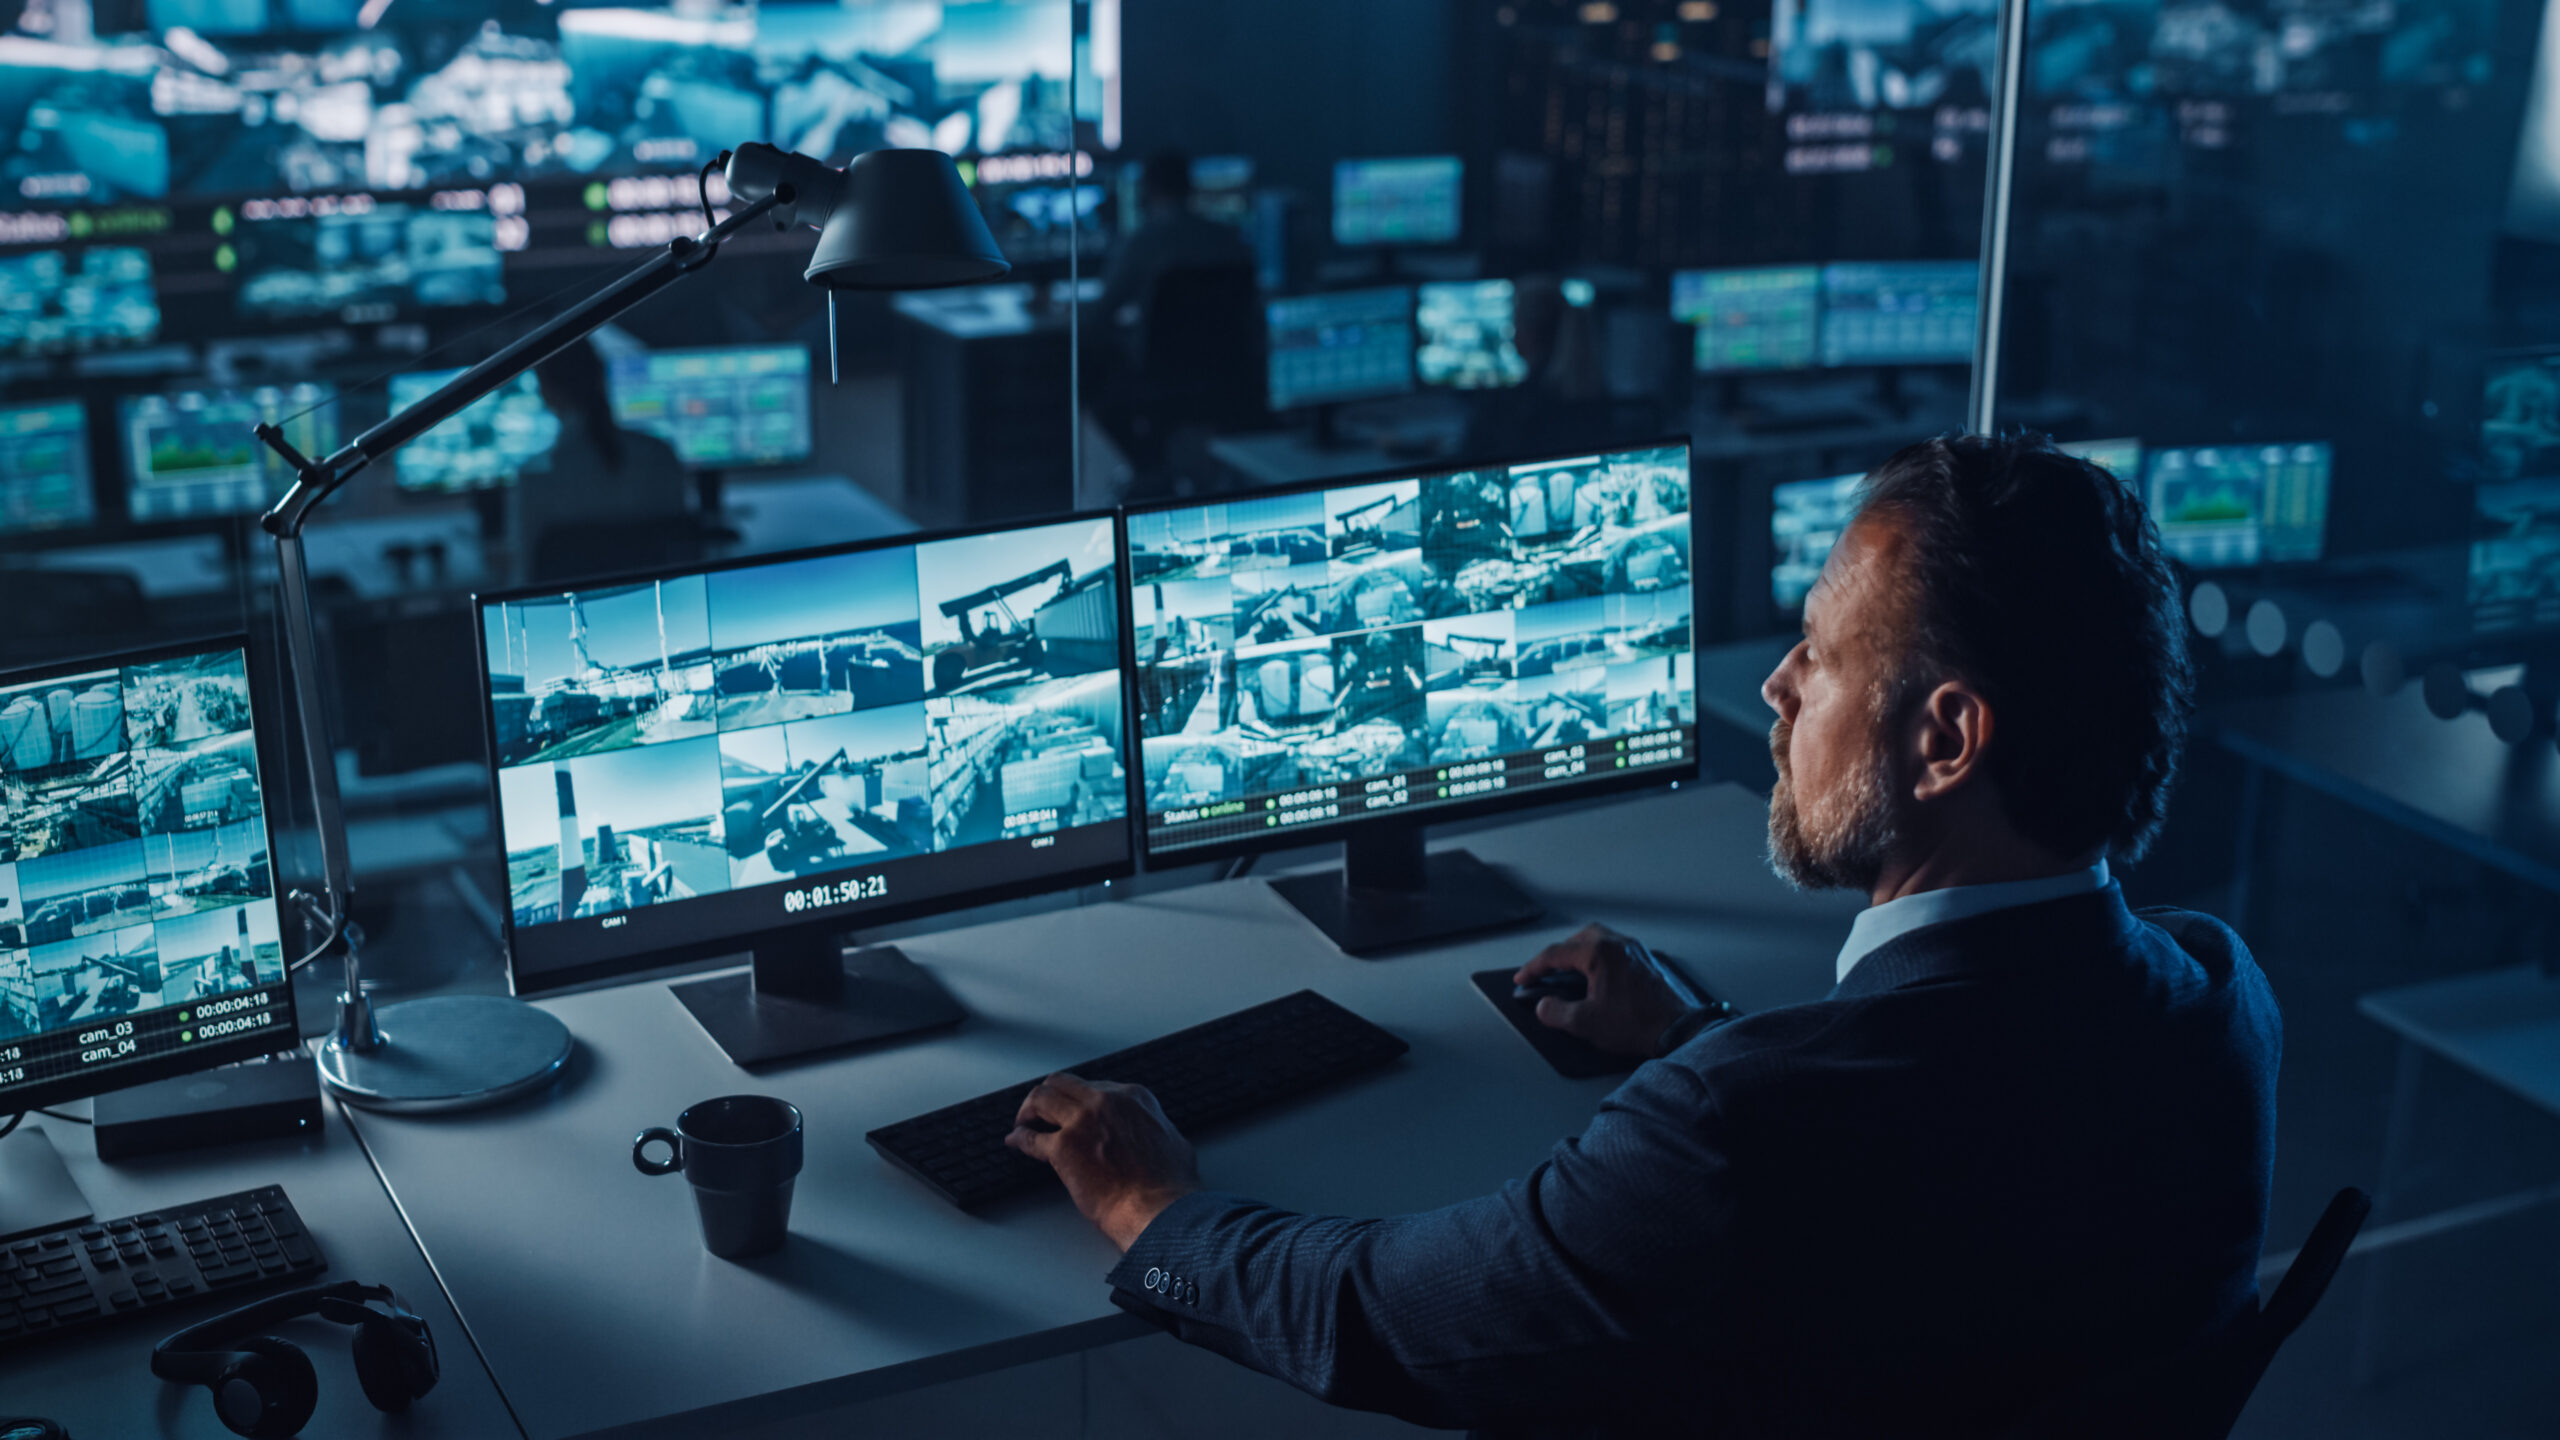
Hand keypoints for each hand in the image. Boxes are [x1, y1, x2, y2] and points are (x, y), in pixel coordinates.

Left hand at [1006, 1072, 1200, 1250]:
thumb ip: (1153, 1128)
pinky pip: (1030, 1137)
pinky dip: (1019, 1138)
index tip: (1070, 1109)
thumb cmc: (1169, 1184)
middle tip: (1040, 1111)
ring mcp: (1082, 1121)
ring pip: (1041, 1098)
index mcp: (1132, 1097)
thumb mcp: (1173, 1140)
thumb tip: (1151, 1134)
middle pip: (1062, 1083)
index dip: (1077, 1099)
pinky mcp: (1063, 1147)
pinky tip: (1015, 1141)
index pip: (1093, 1086)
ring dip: (1028, 1109)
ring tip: (1024, 1122)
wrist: (1157, 1208)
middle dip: (1047, 1095)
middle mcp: (1105, 1101)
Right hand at [1514, 923, 1698, 1057]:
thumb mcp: (1585, 1022)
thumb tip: (1544, 1006)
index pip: (1556, 954)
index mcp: (1600, 953)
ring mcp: (1635, 951)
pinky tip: (1597, 975)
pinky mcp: (1646, 962)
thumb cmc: (1638, 1023)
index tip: (1523, 978)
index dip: (1534, 968)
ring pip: (1599, 939)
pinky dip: (1599, 958)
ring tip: (1568, 971)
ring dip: (1579, 952)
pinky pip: (1615, 949)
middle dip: (1558, 953)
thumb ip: (1556, 1012)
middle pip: (1579, 938)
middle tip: (1545, 971)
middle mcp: (1618, 945)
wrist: (1677, 1030)